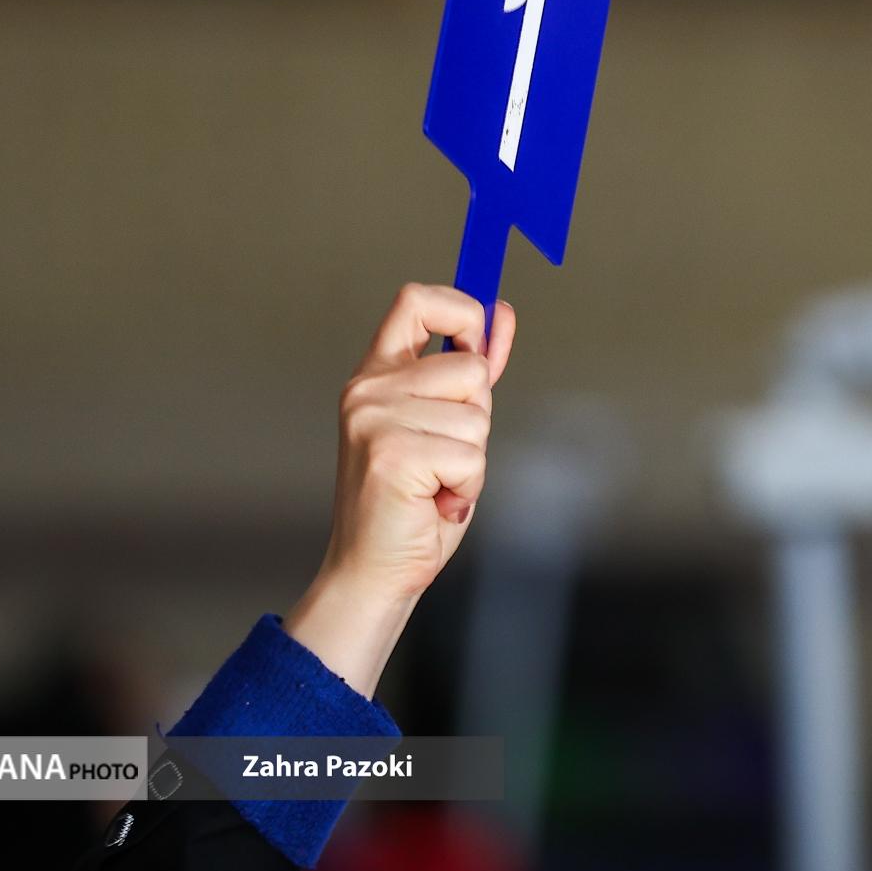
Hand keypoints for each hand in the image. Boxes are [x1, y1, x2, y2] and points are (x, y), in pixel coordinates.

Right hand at [286, 284, 515, 695]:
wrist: (375, 570)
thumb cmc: (414, 501)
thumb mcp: (446, 423)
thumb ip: (469, 369)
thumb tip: (503, 313)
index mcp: (376, 374)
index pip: (416, 300)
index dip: (462, 310)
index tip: (484, 337)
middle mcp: (368, 389)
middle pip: (470, 366)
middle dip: (478, 417)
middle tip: (443, 456)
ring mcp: (375, 419)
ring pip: (478, 415)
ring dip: (473, 459)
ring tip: (436, 482)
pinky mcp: (392, 453)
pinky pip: (472, 455)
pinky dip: (467, 485)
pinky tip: (434, 501)